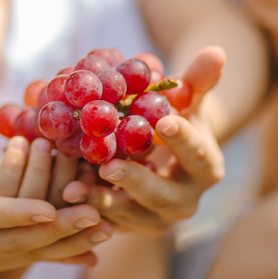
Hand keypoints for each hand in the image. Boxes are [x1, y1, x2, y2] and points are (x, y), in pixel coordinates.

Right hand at [0, 127, 111, 278]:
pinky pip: (23, 263)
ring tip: (104, 228)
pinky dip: (56, 256)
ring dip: (65, 243)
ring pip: (23, 257)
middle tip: (94, 213)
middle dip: (55, 230)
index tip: (49, 207)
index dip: (15, 212)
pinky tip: (90, 253)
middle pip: (10, 243)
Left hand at [62, 46, 226, 234]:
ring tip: (72, 188)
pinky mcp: (127, 228)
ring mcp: (155, 219)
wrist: (161, 157)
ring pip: (129, 216)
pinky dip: (85, 213)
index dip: (182, 139)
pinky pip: (106, 224)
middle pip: (162, 195)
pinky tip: (61, 198)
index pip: (197, 154)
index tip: (162, 122)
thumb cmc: (175, 120)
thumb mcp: (187, 102)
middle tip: (107, 166)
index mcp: (205, 168)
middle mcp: (184, 201)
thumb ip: (198, 80)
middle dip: (135, 181)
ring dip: (100, 203)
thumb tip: (216, 50)